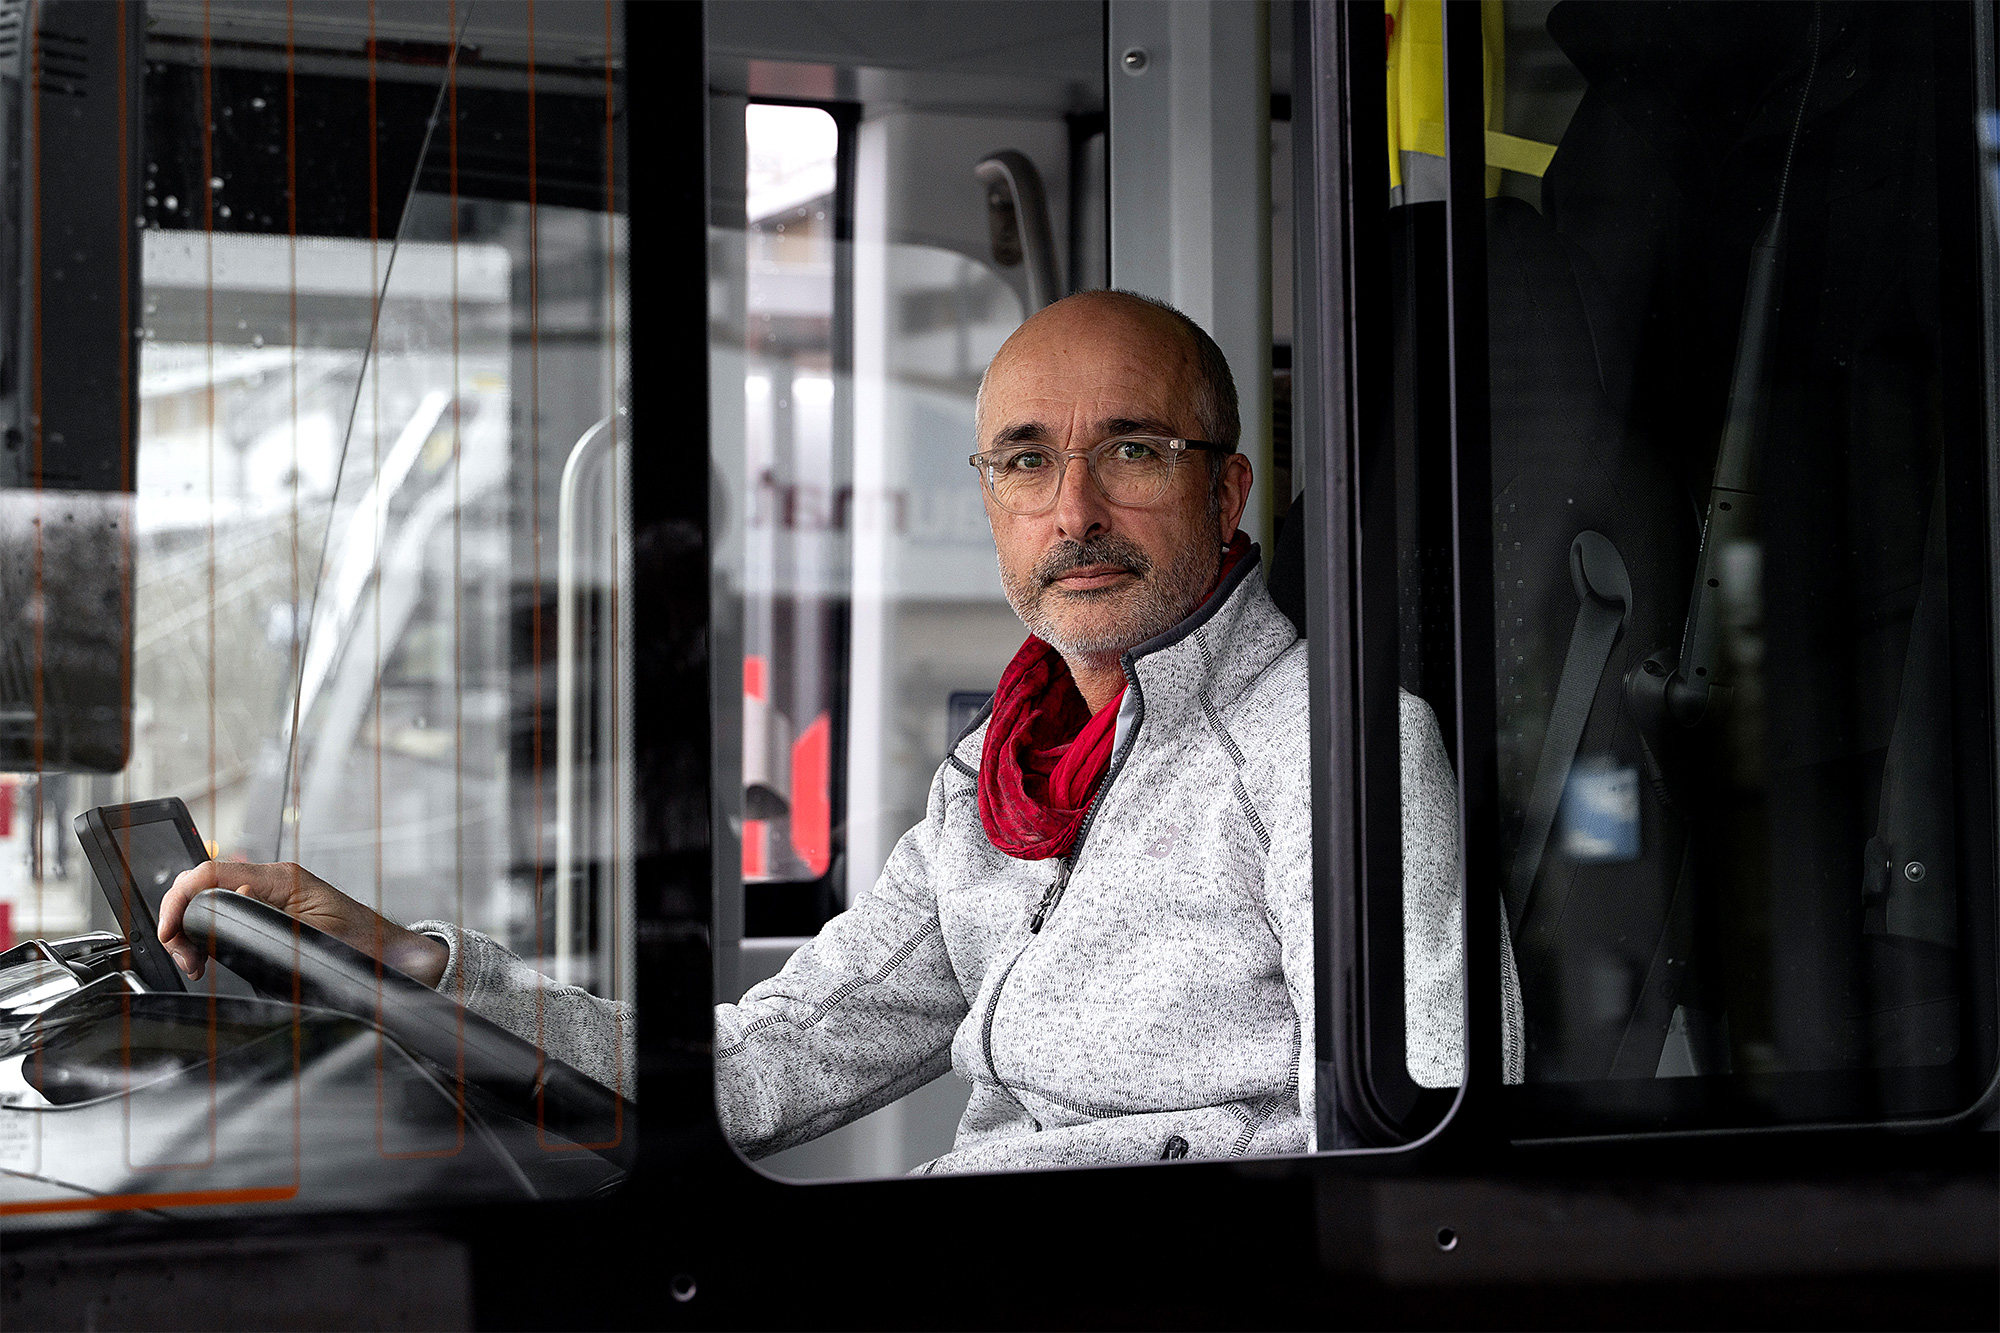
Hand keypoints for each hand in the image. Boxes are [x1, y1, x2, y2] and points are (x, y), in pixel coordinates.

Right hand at [157, 861, 449, 988]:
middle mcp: (273, 881)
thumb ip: (273, 918)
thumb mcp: (316, 937)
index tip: (169, 934)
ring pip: (210, 898)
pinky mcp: (271, 910)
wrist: (392, 957)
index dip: (179, 900)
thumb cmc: (365, 947)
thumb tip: (238, 895)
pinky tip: (208, 955)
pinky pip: (226, 911)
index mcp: (282, 880)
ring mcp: (271, 894)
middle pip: (203, 884)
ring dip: (192, 929)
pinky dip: (207, 932)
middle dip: (180, 920)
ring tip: (195, 963)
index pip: (211, 874)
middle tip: (187, 961)